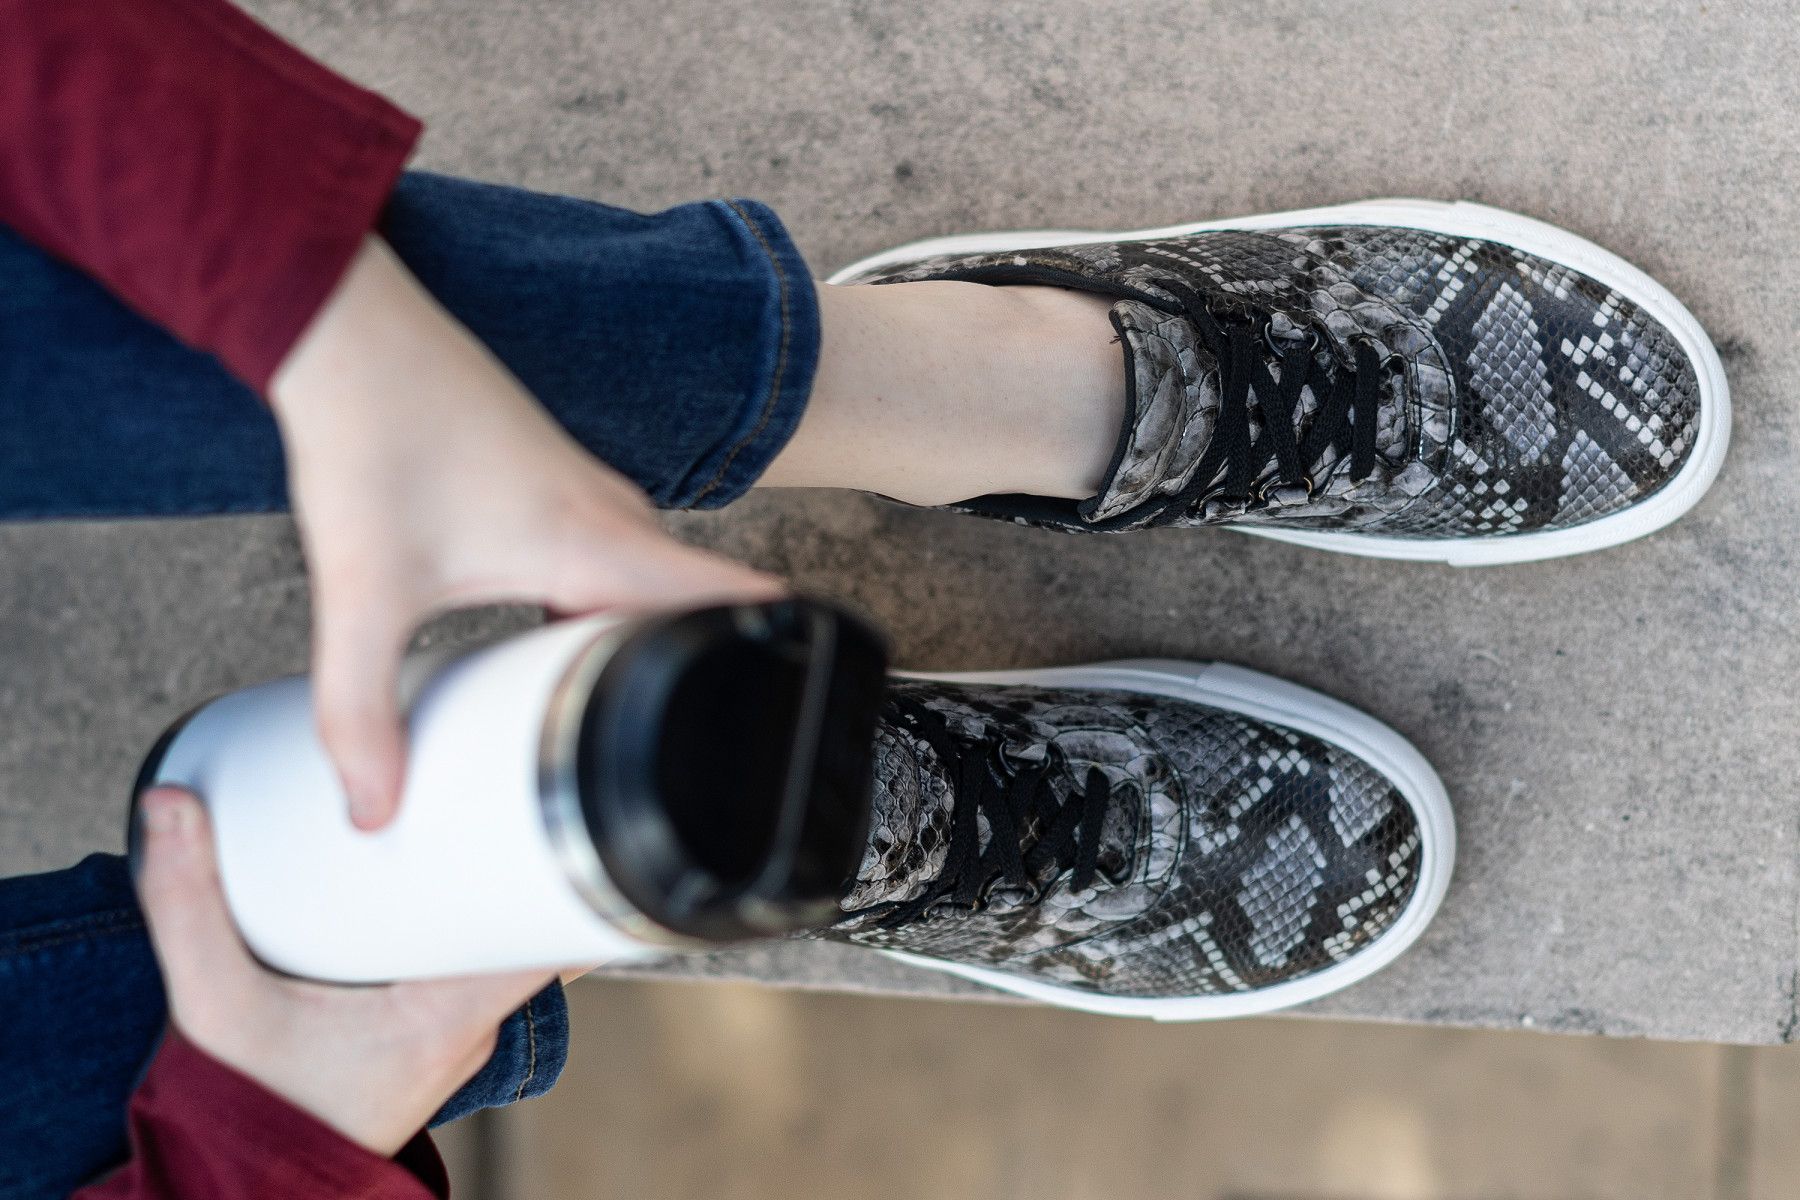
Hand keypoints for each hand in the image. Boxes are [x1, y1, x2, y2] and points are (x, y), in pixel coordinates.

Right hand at [135, 786, 549, 1155]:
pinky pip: (467, 967)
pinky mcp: (430, 1037)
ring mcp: (455, 1036)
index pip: (545, 931)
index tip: (534, 809)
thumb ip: (187, 905)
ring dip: (479, 892)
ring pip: (496, 946)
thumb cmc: (248, 1113)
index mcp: (447, 1018)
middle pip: (523, 924)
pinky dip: (452, 925)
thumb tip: (168, 805)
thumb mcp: (213, 1007)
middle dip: (506, 858)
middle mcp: (468, 1028)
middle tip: (478, 795)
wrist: (239, 1189)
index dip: (554, 866)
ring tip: (455, 822)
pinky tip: (423, 885)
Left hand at [269, 236, 781, 828]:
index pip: (734, 596)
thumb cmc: (372, 431)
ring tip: (622, 705)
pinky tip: (554, 629)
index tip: (806, 698)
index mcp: (597, 542)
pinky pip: (611, 553)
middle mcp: (609, 511)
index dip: (783, 646)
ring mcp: (584, 489)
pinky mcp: (551, 478)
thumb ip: (361, 708)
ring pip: (649, 579)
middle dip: (703, 668)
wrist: (348, 328)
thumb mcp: (365, 590)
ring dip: (647, 633)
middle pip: (694, 603)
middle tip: (689, 744)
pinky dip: (603, 600)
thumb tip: (371, 805)